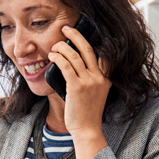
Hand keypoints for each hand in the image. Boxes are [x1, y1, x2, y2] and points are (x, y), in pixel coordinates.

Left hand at [49, 25, 110, 158]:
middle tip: (65, 28)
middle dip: (75, 35)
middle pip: (87, 48)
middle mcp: (99, 77)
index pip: (102, 53)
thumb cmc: (87, 113)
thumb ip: (91, 79)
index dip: (90, 41)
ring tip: (54, 46)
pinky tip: (52, 56)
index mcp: (106, 78)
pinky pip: (66, 66)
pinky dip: (57, 58)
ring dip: (61, 47)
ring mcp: (89, 81)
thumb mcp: (96, 93)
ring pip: (74, 55)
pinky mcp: (76, 87)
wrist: (87, 130)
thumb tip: (74, 64)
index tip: (80, 34)